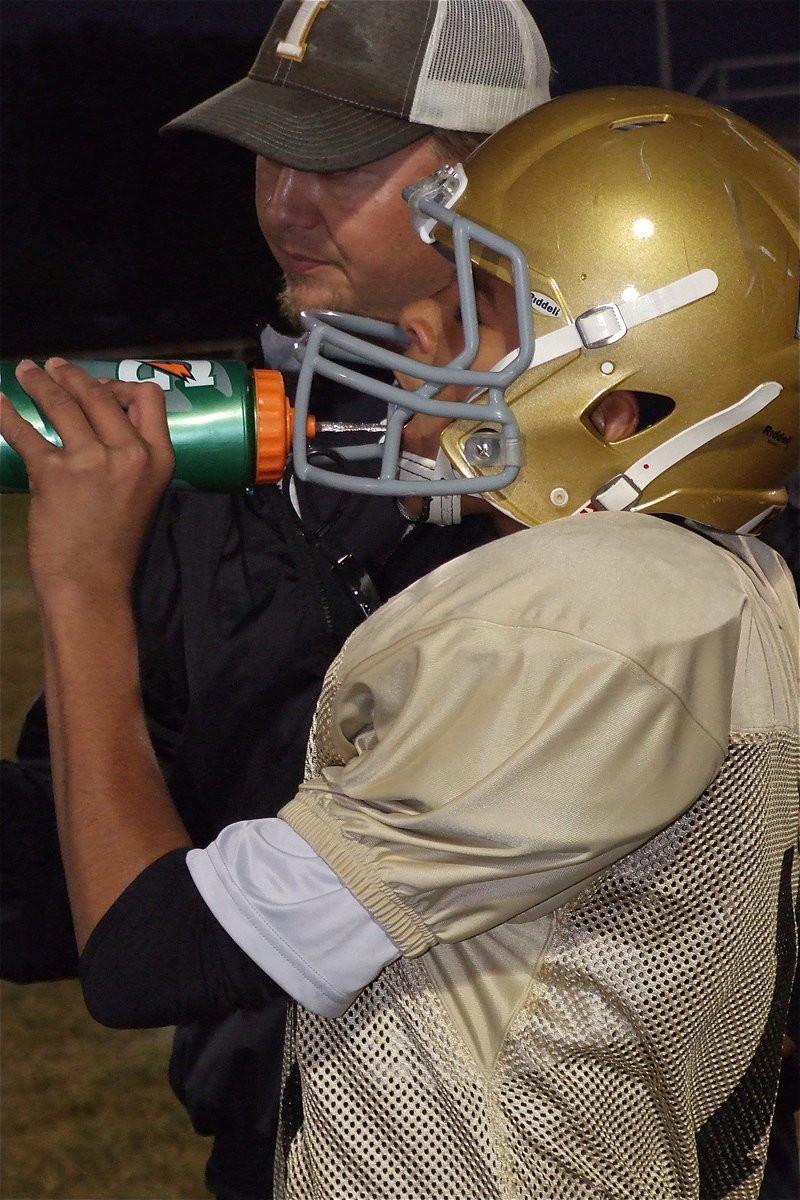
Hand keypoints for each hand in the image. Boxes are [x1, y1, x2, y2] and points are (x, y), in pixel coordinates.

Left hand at [0, 358, 173, 598]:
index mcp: (157, 458)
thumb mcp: (141, 493)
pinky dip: (7, 414)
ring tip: (25, 372)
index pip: (148, 397)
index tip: (99, 386)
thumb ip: (130, 456)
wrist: (91, 584)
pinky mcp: (55, 473)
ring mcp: (92, 461)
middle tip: (52, 368)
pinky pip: (26, 432)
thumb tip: (100, 421)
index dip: (120, 384)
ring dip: (39, 382)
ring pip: (63, 404)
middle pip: (99, 395)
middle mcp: (130, 453)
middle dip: (71, 376)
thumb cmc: (113, 543)